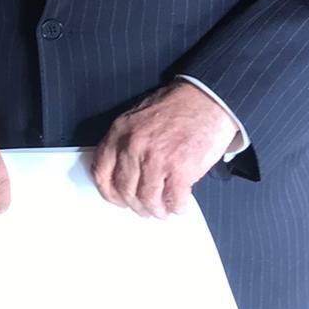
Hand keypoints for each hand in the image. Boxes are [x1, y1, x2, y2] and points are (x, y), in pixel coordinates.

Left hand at [91, 81, 237, 218]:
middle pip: (125, 191)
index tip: (118, 198)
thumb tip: (122, 172)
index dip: (110, 192)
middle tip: (146, 207)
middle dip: (137, 205)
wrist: (208, 99)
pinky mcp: (180, 169)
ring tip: (164, 208)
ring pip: (148, 200)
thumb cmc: (177, 106)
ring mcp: (156, 158)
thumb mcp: (138, 118)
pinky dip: (177, 207)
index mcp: (120, 132)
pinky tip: (180, 203)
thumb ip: (125, 143)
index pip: (101, 172)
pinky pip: (174, 200)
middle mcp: (134, 146)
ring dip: (157, 210)